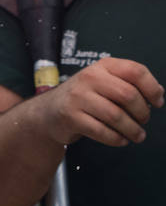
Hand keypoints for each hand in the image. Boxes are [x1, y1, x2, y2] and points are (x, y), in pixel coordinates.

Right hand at [40, 57, 163, 147]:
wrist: (51, 111)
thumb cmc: (84, 97)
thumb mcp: (104, 81)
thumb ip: (128, 83)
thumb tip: (158, 93)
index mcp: (103, 66)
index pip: (135, 70)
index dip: (152, 88)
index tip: (157, 101)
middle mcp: (90, 77)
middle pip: (128, 95)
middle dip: (142, 113)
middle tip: (143, 121)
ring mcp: (79, 96)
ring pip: (117, 116)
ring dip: (132, 131)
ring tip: (136, 135)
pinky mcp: (71, 116)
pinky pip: (103, 132)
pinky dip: (117, 139)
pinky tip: (120, 139)